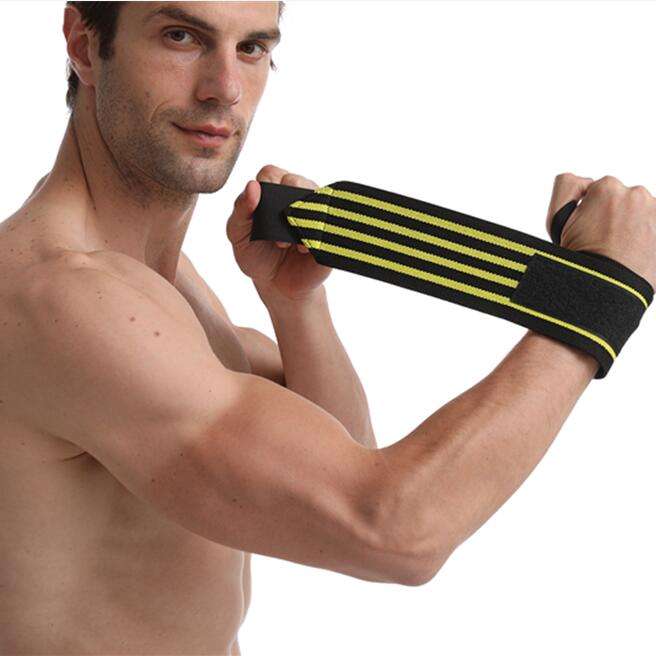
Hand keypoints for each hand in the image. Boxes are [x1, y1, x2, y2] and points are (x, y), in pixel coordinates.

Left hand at [226, 164, 331, 303]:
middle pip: (295, 182)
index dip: (264, 190)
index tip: (258, 215)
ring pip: (314, 199)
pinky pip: (328, 223)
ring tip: (287, 244)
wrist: (278, 284)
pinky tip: (302, 249)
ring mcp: (316, 211)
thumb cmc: (256, 254)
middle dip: (282, 207)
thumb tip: (253, 186)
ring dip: (299, 221)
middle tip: (275, 237)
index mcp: (272, 190)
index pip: (270, 173)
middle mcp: (296, 195)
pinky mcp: (330, 229)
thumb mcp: (238, 234)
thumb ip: (240, 209)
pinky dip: (313, 235)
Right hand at [546, 172, 655, 289]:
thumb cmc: (580, 258)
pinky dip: (648, 234)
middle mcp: (636, 193)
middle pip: (624, 200)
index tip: (589, 232)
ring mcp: (655, 210)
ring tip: (623, 250)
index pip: (598, 191)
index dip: (590, 213)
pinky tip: (639, 250)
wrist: (604, 290)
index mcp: (606, 187)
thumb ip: (565, 185)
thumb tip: (585, 180)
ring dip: (635, 226)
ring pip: (642, 212)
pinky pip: (654, 223)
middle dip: (616, 217)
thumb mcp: (556, 220)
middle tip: (605, 243)